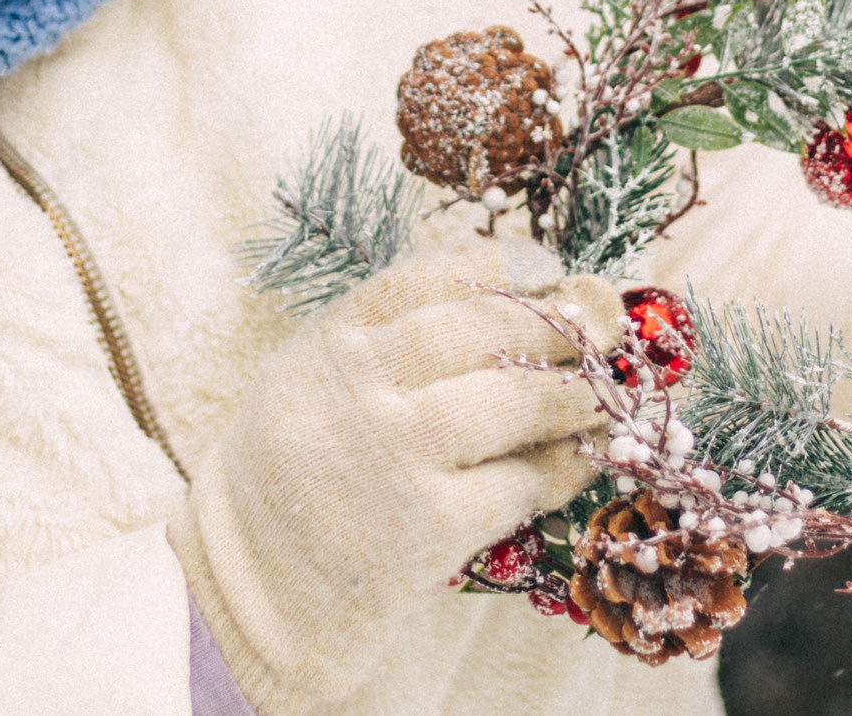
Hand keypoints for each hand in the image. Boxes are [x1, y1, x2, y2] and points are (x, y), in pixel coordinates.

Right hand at [171, 241, 624, 711]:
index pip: (427, 275)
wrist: (249, 586)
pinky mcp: (425, 528)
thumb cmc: (298, 472)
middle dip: (555, 319)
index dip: (503, 265)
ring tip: (602, 392)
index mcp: (330, 343)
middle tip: (601, 318)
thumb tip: (520, 296)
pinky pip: (517, 483)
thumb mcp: (315, 379)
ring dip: (570, 392)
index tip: (548, 269)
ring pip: (508, 400)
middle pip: (479, 327)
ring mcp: (392, 457)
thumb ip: (389, 338)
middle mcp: (358, 388)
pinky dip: (559, 468)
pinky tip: (579, 462)